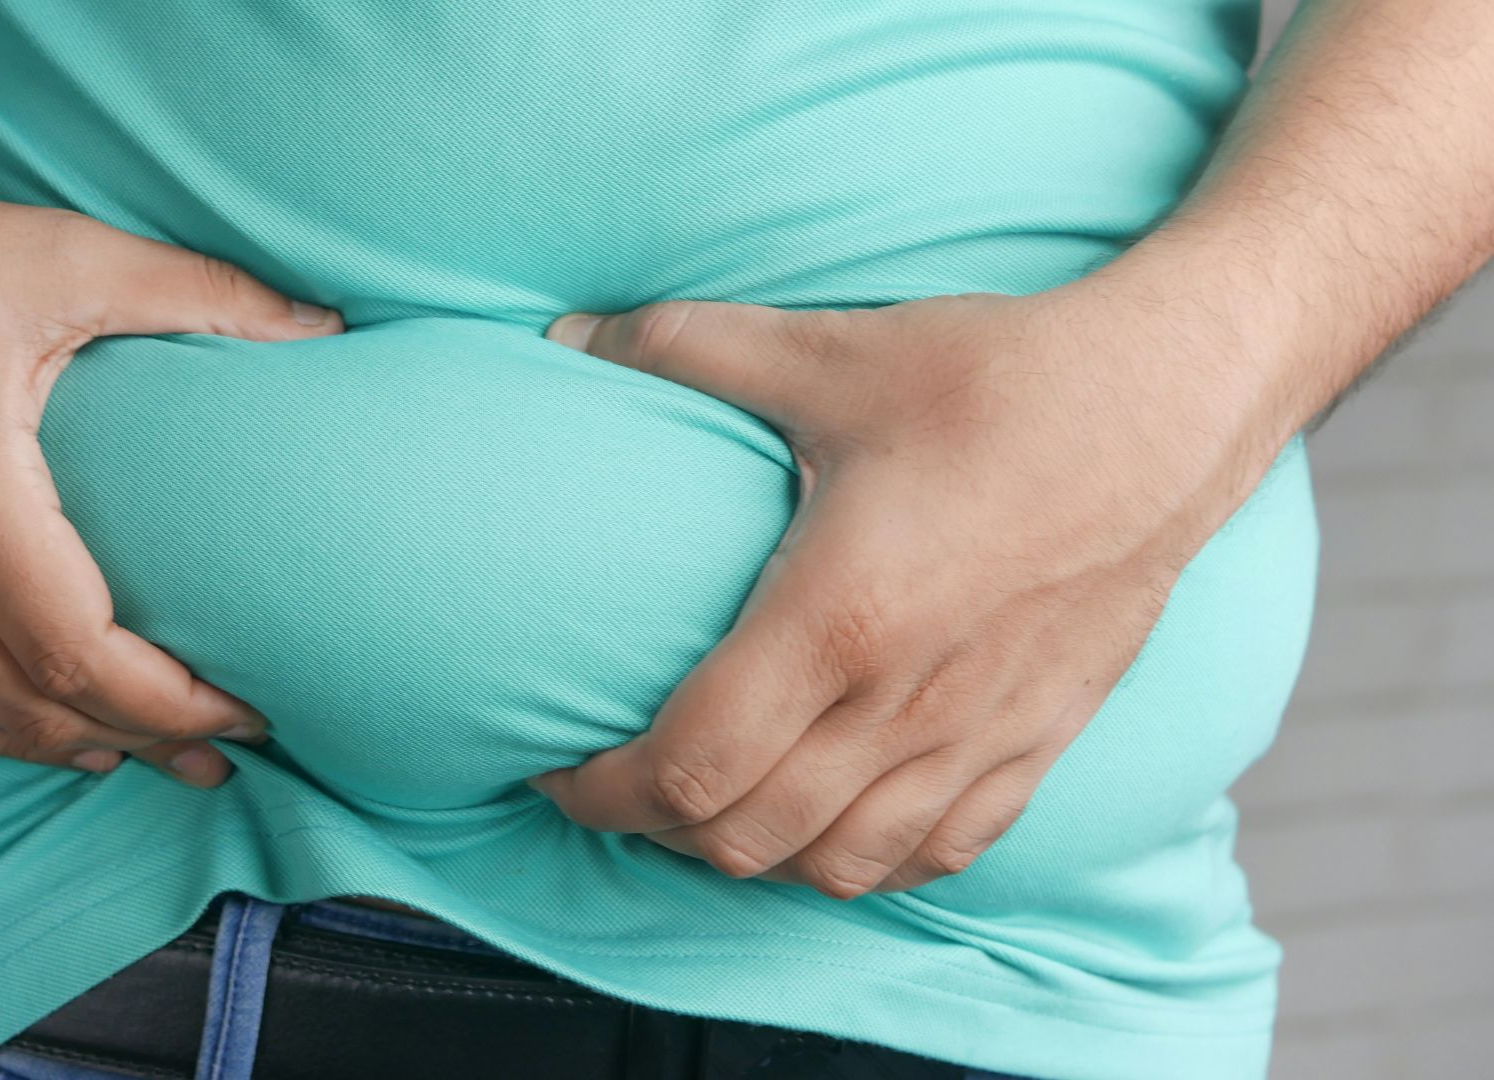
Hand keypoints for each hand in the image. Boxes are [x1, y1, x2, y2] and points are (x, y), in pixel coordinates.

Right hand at [0, 157, 341, 785]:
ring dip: (68, 745)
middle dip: (142, 739)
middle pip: (32, 699)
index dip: (170, 701)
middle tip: (222, 755)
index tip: (246, 710)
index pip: (77, 647)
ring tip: (152, 757)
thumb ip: (202, 292)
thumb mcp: (60, 253)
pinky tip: (48, 731)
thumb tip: (325, 329)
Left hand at [529, 283, 1279, 896]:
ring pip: (836, 866)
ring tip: (711, 807)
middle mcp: (905, 704)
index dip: (603, 791)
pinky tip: (830, 820)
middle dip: (656, 831)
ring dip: (752, 856)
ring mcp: (979, 737)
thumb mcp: (829, 351)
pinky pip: (937, 856)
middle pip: (745, 839)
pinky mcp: (1039, 743)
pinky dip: (862, 861)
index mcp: (838, 619)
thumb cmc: (1000, 378)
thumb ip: (682, 348)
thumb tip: (563, 337)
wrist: (1174, 403)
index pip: (690, 767)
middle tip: (620, 784)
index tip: (559, 767)